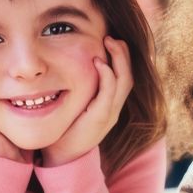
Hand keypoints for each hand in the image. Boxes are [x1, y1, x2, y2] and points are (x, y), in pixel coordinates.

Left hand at [41, 37, 132, 166]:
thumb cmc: (66, 129)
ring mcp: (110, 113)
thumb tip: (73, 68)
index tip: (113, 40)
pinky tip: (99, 61)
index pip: (124, 77)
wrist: (63, 156)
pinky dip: (107, 75)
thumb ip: (81, 90)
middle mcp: (115, 108)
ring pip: (125, 81)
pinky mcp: (101, 118)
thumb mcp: (76, 105)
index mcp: (110, 105)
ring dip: (119, 59)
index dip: (122, 58)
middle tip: (112, 36)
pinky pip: (110, 93)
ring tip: (110, 41)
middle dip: (123, 54)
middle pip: (129, 76)